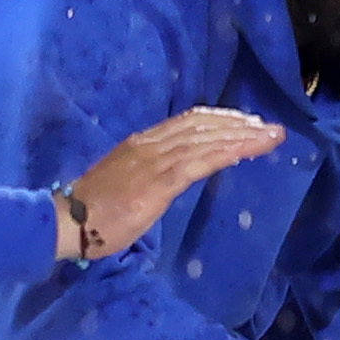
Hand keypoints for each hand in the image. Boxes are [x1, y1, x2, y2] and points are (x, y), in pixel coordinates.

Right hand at [63, 107, 285, 256]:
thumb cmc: (95, 209)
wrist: (67, 221)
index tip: (247, 121)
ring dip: (243, 136)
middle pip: (203, 125)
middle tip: (270, 127)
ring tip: (271, 137)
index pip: (189, 121)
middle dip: (239, 124)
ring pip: (206, 140)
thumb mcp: (128, 180)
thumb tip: (179, 170)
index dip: (221, 118)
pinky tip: (247, 152)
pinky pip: (198, 163)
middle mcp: (151, 145)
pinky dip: (225, 153)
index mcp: (143, 143)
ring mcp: (154, 162)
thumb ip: (153, 170)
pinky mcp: (158, 183)